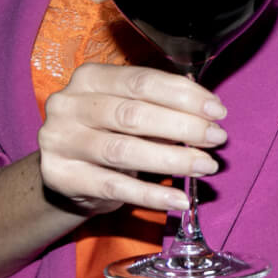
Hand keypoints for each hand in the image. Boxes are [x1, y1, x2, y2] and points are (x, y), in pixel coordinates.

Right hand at [35, 63, 226, 215]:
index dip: (184, 96)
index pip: (142, 81)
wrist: (66, 171)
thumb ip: (164, 107)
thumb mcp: (130, 111)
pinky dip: (152, 195)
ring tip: (207, 166)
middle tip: (217, 138)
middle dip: (183, 126)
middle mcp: (69, 105)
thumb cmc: (109, 133)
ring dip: (173, 160)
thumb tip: (210, 114)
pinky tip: (180, 199)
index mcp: (90, 78)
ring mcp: (60, 141)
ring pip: (124, 151)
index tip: (218, 111)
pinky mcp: (61, 177)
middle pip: (133, 114)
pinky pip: (114, 187)